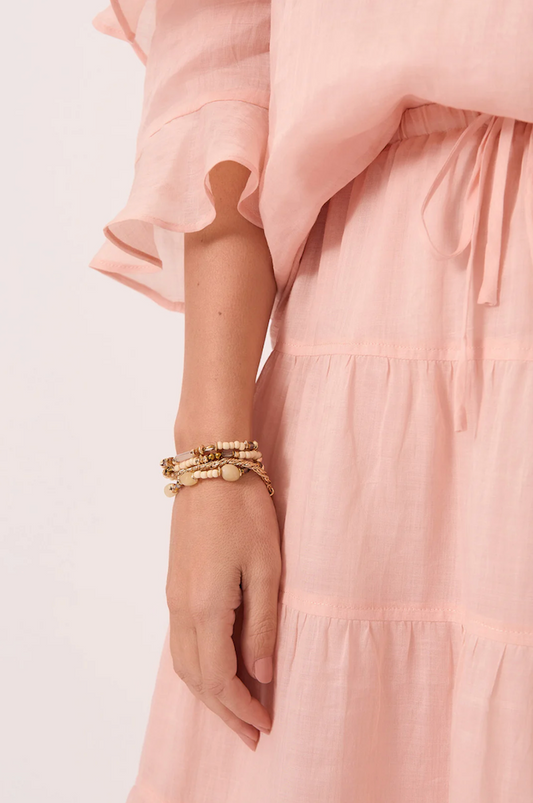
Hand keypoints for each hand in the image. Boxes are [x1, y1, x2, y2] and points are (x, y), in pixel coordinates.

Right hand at [165, 469, 281, 750]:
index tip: (266, 726)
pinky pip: (181, 643)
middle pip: (196, 679)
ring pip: (184, 664)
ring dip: (209, 693)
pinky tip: (219, 669)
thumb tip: (261, 674)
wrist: (209, 469)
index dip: (242, 708)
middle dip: (224, 711)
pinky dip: (199, 668)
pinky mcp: (176, 585)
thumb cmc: (244, 512)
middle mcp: (182, 609)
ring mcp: (174, 597)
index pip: (219, 678)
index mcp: (205, 607)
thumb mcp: (265, 569)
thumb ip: (262, 625)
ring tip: (236, 710)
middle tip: (252, 735)